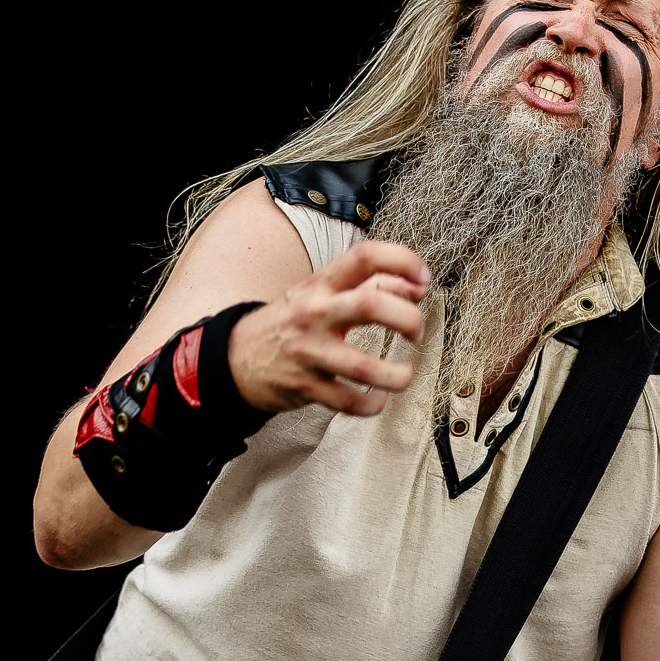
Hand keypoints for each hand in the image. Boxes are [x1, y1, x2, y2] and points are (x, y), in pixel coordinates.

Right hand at [229, 241, 431, 416]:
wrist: (236, 356)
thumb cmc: (292, 322)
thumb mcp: (321, 293)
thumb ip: (367, 285)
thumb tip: (416, 288)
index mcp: (322, 283)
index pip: (367, 256)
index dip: (404, 262)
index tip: (423, 280)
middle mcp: (315, 312)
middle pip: (371, 304)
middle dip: (408, 318)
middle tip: (417, 332)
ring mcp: (309, 352)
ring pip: (365, 366)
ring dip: (397, 375)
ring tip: (403, 375)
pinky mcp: (305, 387)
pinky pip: (349, 401)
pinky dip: (371, 404)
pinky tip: (377, 398)